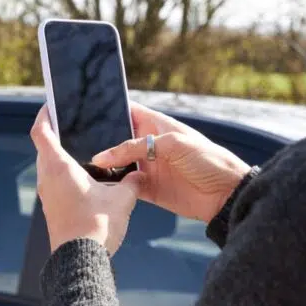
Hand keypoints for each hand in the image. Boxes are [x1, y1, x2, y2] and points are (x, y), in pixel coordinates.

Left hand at [31, 105, 141, 254]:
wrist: (81, 261)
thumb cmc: (97, 226)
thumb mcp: (122, 199)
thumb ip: (132, 181)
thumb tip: (140, 173)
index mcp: (58, 167)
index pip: (42, 131)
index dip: (44, 115)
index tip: (51, 105)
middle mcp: (47, 178)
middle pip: (44, 148)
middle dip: (56, 135)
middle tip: (73, 125)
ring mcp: (46, 196)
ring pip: (48, 167)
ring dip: (60, 158)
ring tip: (82, 152)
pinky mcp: (52, 209)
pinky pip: (54, 184)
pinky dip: (64, 175)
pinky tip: (86, 179)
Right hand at [92, 103, 249, 222]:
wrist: (226, 194)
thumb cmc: (208, 160)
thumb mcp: (174, 145)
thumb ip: (137, 147)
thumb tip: (104, 157)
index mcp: (157, 126)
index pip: (128, 112)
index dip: (109, 111)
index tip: (86, 112)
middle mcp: (149, 146)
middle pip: (117, 140)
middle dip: (100, 141)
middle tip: (79, 142)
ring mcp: (148, 168)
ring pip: (117, 165)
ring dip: (105, 166)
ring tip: (84, 165)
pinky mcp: (148, 190)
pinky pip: (125, 186)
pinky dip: (114, 186)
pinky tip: (101, 185)